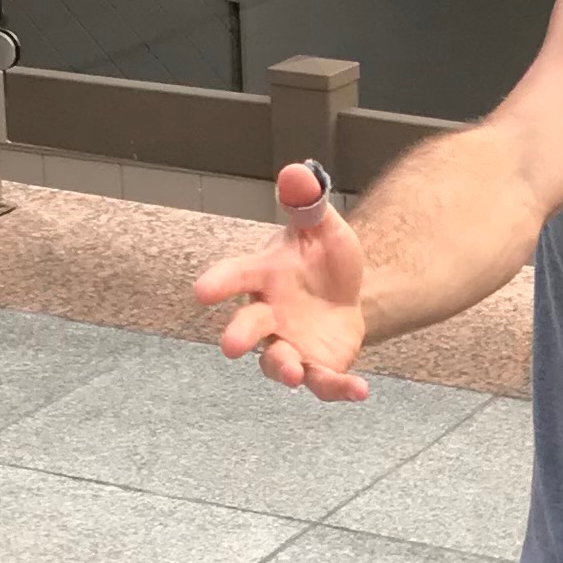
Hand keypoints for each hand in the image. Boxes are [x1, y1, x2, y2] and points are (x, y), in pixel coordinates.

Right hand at [190, 162, 371, 398]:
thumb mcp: (323, 229)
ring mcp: (288, 344)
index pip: (235, 275)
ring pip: (277, 362)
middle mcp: (268, 314)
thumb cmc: (322, 259)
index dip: (217, 282)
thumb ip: (309, 206)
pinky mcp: (315, 367)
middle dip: (239, 335)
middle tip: (230, 345)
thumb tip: (299, 172)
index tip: (201, 291)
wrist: (348, 294)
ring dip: (283, 369)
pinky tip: (361, 390)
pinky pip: (322, 383)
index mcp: (264, 276)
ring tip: (292, 374)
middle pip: (247, 326)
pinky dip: (338, 389)